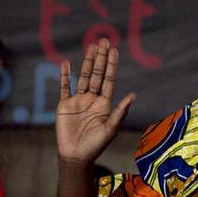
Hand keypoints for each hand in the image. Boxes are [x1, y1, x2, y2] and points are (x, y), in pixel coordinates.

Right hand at [56, 38, 134, 163]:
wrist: (76, 156)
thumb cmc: (96, 145)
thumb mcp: (110, 129)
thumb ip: (120, 112)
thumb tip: (133, 95)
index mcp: (105, 103)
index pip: (108, 79)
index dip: (111, 65)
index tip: (114, 50)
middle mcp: (92, 99)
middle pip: (96, 74)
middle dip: (100, 58)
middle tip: (103, 40)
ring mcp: (78, 101)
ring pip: (82, 77)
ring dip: (86, 62)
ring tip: (91, 47)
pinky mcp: (64, 105)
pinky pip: (64, 87)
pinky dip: (64, 76)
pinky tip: (66, 63)